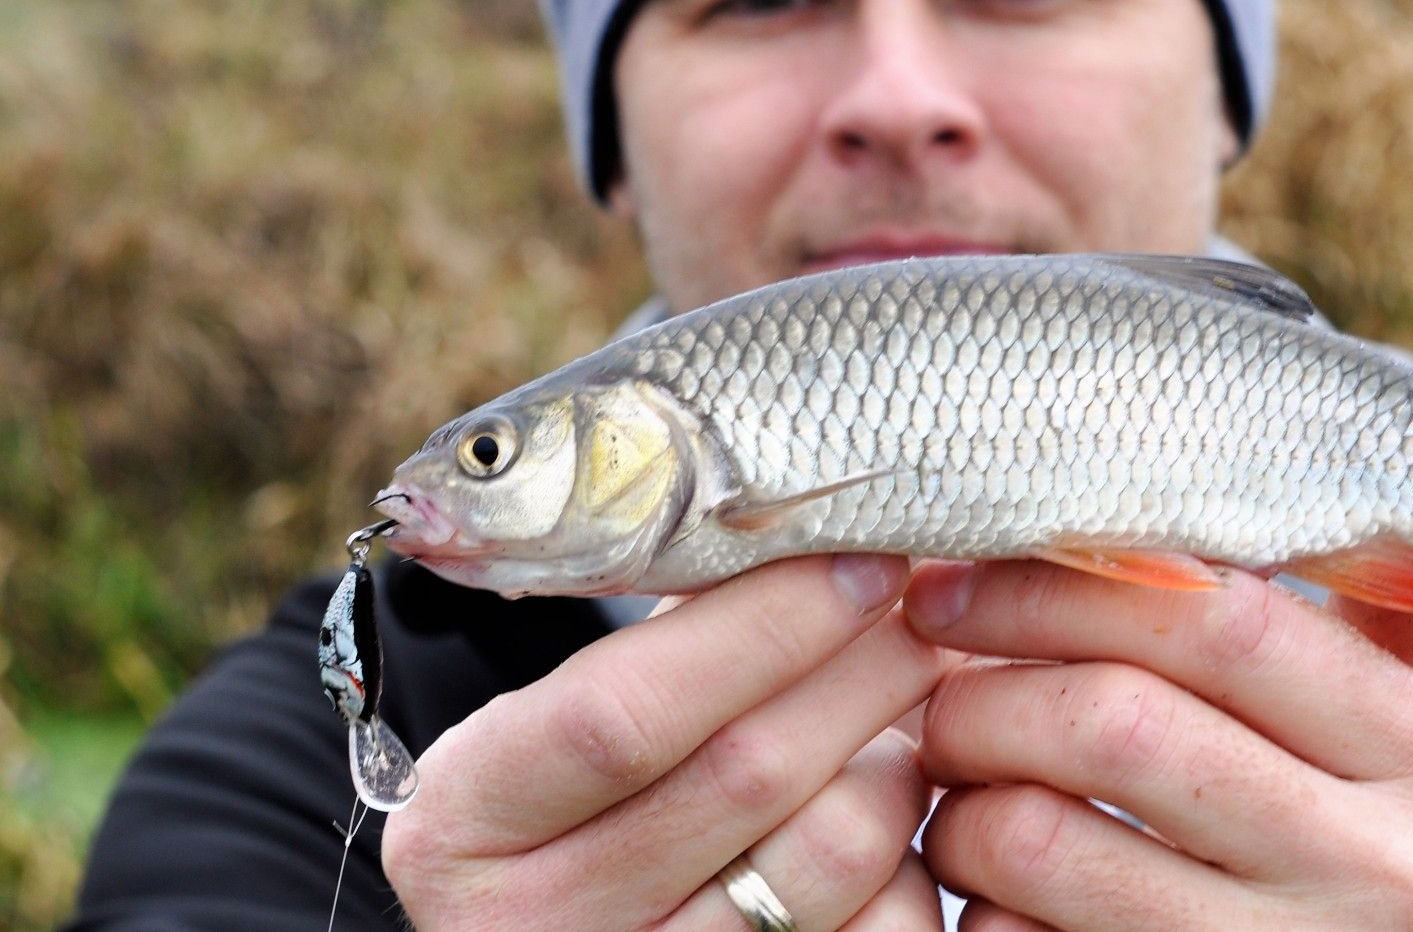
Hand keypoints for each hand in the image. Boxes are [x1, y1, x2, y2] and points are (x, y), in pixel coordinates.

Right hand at [383, 555, 948, 929]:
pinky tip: (886, 808)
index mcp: (465, 823)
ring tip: (894, 710)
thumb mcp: (543, 729)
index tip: (857, 560)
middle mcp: (538, 928)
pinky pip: (881, 924)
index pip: (623, 712)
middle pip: (748, 772)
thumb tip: (809, 545)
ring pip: (834, 847)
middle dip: (862, 666)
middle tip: (920, 608)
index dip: (761, 625)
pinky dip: (907, 856)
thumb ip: (654, 648)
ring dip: (893, 755)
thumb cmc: (552, 810)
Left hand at [903, 561, 1412, 930]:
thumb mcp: (1374, 753)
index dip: (1059, 589)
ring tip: (958, 802)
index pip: (1220, 618)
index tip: (957, 588)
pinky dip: (978, 912)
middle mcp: (1388, 870)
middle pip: (1118, 722)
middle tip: (938, 702)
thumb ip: (1318, 637)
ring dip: (961, 812)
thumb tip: (1198, 487)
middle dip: (987, 697)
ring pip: (1045, 841)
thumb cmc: (1333, 861)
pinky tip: (992, 898)